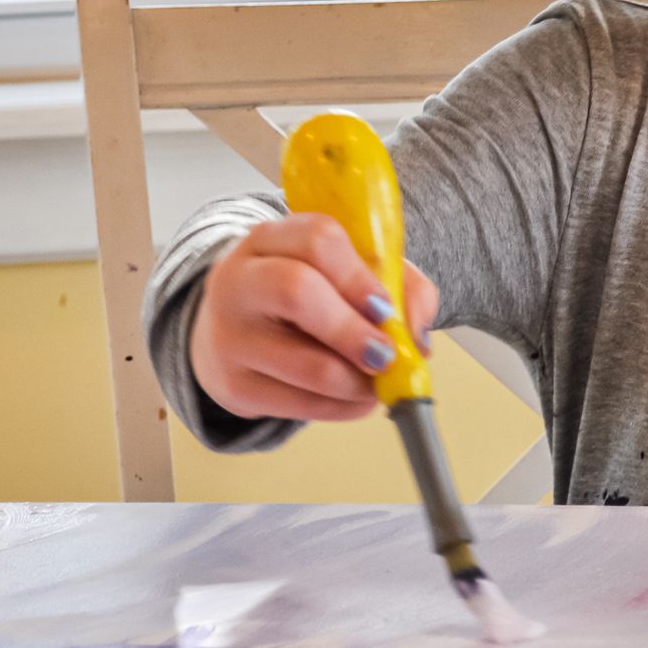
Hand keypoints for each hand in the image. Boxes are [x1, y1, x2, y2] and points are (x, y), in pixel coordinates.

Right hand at [189, 213, 438, 422]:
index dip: (359, 277)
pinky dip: (341, 408)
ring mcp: (230, 335)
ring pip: (304, 363)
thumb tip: (417, 338)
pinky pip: (299, 405)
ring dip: (356, 381)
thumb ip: (400, 288)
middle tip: (384, 354)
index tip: (384, 308)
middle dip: (353, 330)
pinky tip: (355, 399)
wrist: (235, 333)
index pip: (316, 240)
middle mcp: (239, 280)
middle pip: (297, 291)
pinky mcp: (234, 386)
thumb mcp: (349, 272)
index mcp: (270, 239)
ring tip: (376, 383)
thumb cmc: (305, 296)